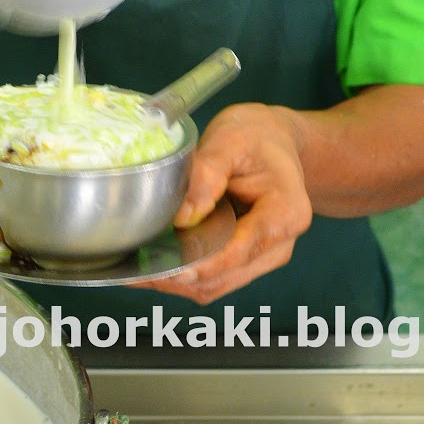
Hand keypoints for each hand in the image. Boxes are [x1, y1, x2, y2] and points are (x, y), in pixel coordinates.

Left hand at [144, 102, 312, 304]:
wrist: (272, 142)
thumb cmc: (256, 137)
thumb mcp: (231, 140)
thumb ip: (208, 175)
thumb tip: (181, 216)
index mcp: (286, 213)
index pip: (242, 250)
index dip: (204, 264)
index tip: (171, 268)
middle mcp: (279, 244)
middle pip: (226, 277)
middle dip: (180, 277)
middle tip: (137, 268)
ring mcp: (263, 257)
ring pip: (215, 285)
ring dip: (176, 281)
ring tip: (137, 268)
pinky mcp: (244, 261)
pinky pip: (211, 278)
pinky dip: (181, 275)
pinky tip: (152, 264)